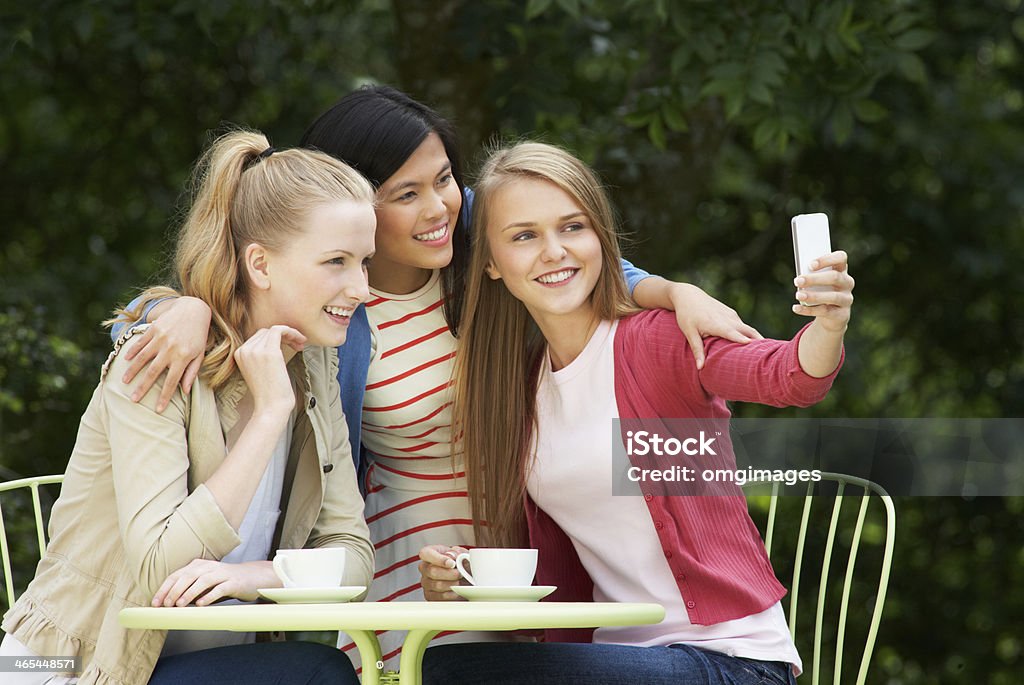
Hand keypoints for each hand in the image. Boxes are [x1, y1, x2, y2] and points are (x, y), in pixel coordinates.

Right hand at [122, 296, 211, 411]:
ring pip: (142, 358)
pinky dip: (132, 352)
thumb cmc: (198, 335)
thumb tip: (185, 391)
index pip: (172, 382)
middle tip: (133, 400)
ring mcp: (160, 338)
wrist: (193, 309)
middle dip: (142, 388)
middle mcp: (170, 349)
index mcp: (183, 358)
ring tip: (124, 382)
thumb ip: (191, 372)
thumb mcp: (200, 354)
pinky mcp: (153, 329)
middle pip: (153, 373)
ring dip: (132, 371)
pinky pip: (140, 343)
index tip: (158, 410)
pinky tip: (125, 360)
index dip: (165, 397)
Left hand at [152, 559, 277, 606]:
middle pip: (188, 576)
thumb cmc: (225, 583)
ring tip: (179, 605)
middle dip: (174, 591)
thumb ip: (189, 591)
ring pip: (203, 581)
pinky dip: (209, 596)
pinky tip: (201, 604)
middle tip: (165, 605)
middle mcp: (209, 567)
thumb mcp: (205, 584)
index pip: (177, 575)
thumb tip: (169, 605)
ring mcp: (222, 573)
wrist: (252, 578)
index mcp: (199, 565)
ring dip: (189, 593)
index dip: (165, 589)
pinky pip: (220, 588)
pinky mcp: (234, 582)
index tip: (155, 603)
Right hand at [234, 326, 305, 415]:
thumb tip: (278, 341)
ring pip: (273, 330)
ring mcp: (255, 350)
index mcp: (239, 354)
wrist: (271, 407)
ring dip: (290, 334)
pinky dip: (292, 331)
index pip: (258, 337)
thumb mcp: (261, 370)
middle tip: (298, 346)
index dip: (276, 339)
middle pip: (265, 332)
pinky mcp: (269, 352)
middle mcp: (244, 350)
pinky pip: (279, 329)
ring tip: (300, 345)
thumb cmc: (270, 393)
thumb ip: (262, 355)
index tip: (290, 346)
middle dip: (283, 336)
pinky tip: (300, 340)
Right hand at [418, 545, 467, 600]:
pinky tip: (458, 589)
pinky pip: (441, 596)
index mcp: (428, 553)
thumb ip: (456, 552)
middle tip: (460, 573)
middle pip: (432, 571)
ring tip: (461, 581)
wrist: (463, 575)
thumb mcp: (460, 553)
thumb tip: (452, 556)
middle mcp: (424, 568)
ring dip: (453, 584)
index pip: (426, 554)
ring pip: (437, 585)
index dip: (439, 559)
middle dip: (450, 573)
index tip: (452, 563)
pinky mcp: (430, 596)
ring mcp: (426, 583)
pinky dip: (453, 594)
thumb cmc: (458, 561)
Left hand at [669, 283, 762, 368]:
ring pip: (748, 328)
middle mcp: (727, 319)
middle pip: (748, 331)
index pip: (733, 333)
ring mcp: (731, 315)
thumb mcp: (689, 332)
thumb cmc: (686, 315)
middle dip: (759, 342)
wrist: (688, 295)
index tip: (754, 348)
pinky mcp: (731, 313)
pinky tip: (754, 344)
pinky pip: (743, 325)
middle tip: (769, 356)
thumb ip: (697, 350)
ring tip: (767, 353)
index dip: (743, 340)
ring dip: (757, 339)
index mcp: (716, 324)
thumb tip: (701, 368)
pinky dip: (750, 334)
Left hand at [792, 251, 854, 331]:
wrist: (831, 316)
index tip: (810, 265)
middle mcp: (847, 283)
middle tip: (797, 281)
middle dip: (814, 279)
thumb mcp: (818, 282)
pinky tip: (796, 308)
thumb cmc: (821, 291)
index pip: (841, 258)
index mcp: (841, 270)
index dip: (827, 259)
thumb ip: (811, 276)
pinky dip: (808, 310)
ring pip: (832, 296)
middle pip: (835, 277)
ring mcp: (847, 299)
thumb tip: (799, 278)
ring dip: (813, 296)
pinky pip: (825, 311)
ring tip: (798, 295)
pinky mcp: (842, 314)